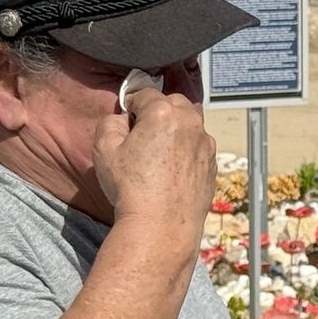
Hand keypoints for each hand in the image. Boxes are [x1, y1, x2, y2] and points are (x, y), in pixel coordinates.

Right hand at [93, 87, 216, 240]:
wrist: (161, 224)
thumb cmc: (131, 187)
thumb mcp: (105, 149)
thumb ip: (111, 122)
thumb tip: (123, 118)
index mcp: (164, 113)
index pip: (145, 94)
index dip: (132, 104)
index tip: (127, 118)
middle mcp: (191, 124)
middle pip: (174, 103)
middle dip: (158, 111)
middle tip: (142, 132)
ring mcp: (205, 145)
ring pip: (190, 124)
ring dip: (176, 129)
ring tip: (158, 151)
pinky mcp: (212, 164)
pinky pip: (198, 147)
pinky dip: (187, 150)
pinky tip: (171, 169)